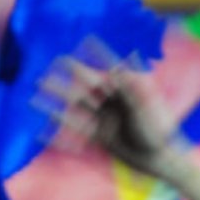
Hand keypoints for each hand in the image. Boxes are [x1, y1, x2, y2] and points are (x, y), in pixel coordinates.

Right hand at [41, 42, 186, 176]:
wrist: (159, 159)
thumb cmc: (159, 132)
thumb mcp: (147, 109)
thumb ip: (131, 90)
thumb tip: (117, 69)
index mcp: (128, 92)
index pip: (110, 68)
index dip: (98, 54)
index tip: (85, 40)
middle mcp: (114, 102)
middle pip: (89, 84)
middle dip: (73, 72)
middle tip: (55, 60)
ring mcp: (105, 119)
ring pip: (78, 104)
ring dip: (60, 94)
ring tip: (41, 85)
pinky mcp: (101, 136)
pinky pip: (78, 128)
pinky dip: (62, 124)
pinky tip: (46, 116)